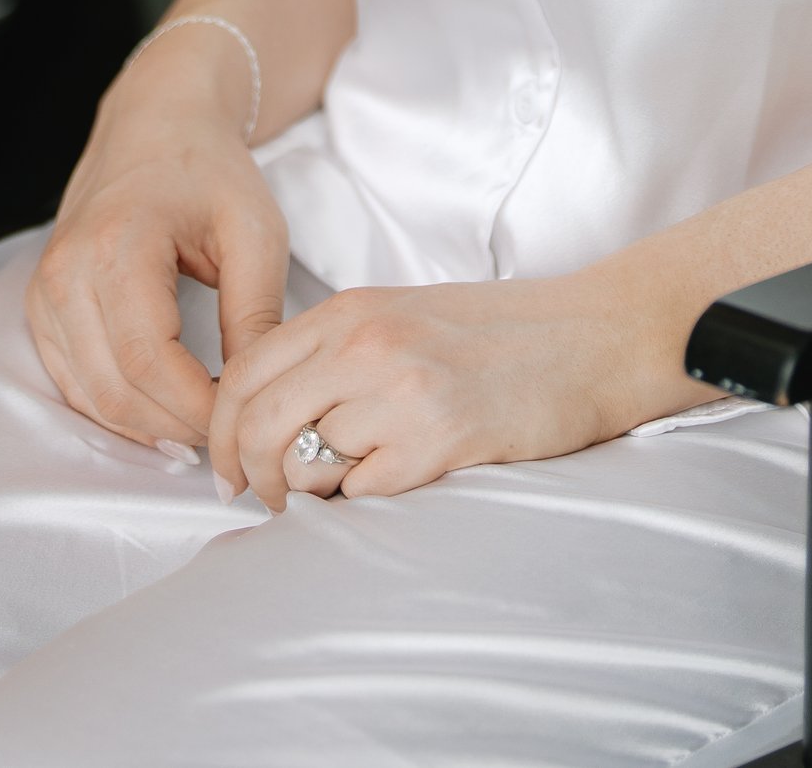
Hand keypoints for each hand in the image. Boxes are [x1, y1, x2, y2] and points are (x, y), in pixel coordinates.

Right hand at [26, 34, 288, 452]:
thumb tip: (256, 395)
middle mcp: (66, 272)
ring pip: (89, 395)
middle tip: (230, 438)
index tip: (244, 423)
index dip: (198, 410)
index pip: (150, 363)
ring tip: (204, 429)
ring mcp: (45, 291)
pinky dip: (116, 408)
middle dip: (175, 427)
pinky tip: (163, 413)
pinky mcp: (41, 306)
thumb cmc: (210, 170)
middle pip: (114, 388)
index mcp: (118, 247)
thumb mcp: (254, 232)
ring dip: (145, 427)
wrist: (157, 123)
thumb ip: (256, 315)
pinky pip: (72, 380)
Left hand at [207, 261, 668, 508]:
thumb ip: (334, 353)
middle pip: (253, 424)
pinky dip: (366, 500)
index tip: (228, 470)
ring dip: (313, 492)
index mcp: (351, 309)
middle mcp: (365, 344)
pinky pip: (360, 495)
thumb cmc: (499, 334)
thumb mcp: (401, 316)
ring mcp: (400, 393)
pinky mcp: (437, 443)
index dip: (218, 433)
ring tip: (349, 485)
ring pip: (302, 465)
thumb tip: (265, 420)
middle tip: (267, 502)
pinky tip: (398, 481)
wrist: (592, 335)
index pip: (241, 373)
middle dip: (247, 477)